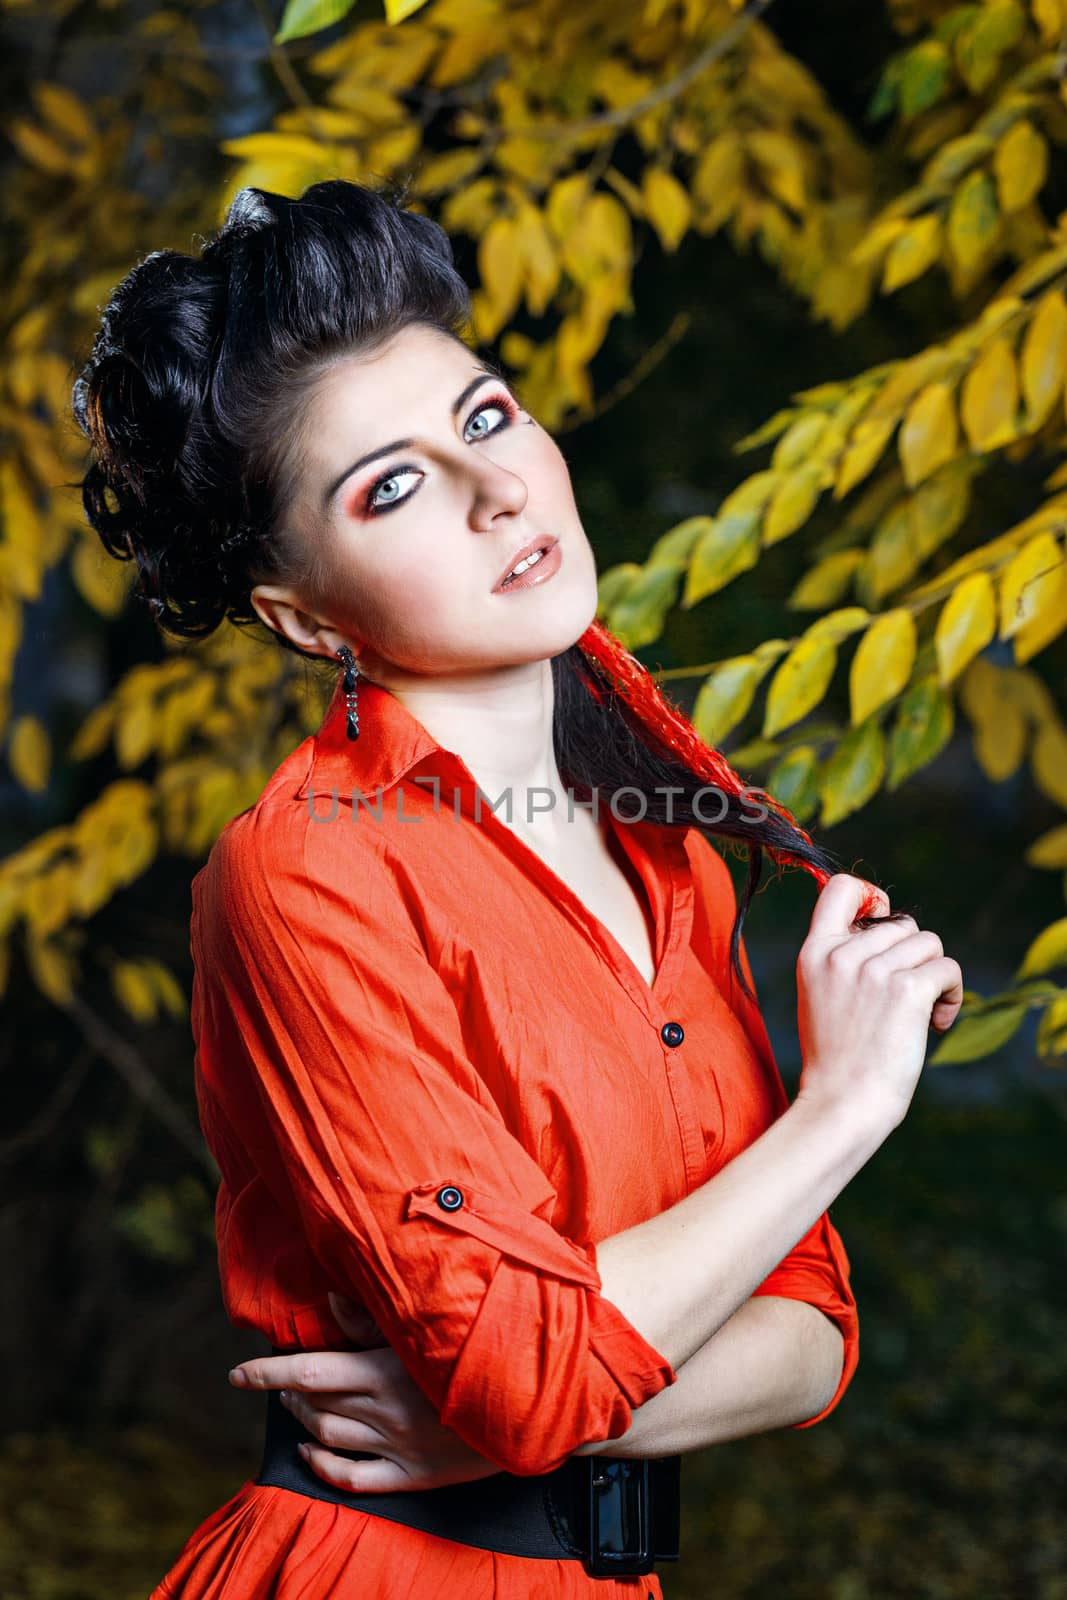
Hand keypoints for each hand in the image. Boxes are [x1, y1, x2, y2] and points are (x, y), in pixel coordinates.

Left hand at [228, 1292, 500, 1491]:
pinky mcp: (413, 1474)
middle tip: (279, 1380)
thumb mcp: (429, 1327)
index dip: (268, 1372)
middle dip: (286, 1391)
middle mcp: (386, 1411)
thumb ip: (376, 1318)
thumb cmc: (478, 1350)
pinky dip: (323, 1465)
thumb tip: (334, 1300)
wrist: (532, 1401)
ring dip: (302, 1419)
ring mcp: (398, 1447)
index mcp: (387, 1368)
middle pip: (315, 1405)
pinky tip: (311, 1451)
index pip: (310, 1371)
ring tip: (295, 1404)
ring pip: (328, 1436)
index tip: (238, 1373)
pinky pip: (353, 1477)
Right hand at [795, 874, 963, 1131]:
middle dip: (913, 957)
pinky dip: (952, 996)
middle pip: (903, 923)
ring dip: (934, 976)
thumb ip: (842, 957)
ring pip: (929, 944)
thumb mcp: (820, 995)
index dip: (871, 898)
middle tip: (903, 997)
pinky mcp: (907, 989)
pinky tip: (935, 1023)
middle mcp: (841, 954)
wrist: (842, 1104)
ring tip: (921, 1013)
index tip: (882, 927)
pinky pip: (949, 970)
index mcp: (813, 952)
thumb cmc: (836, 1059)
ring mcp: (873, 970)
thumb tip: (888, 925)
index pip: (841, 887)